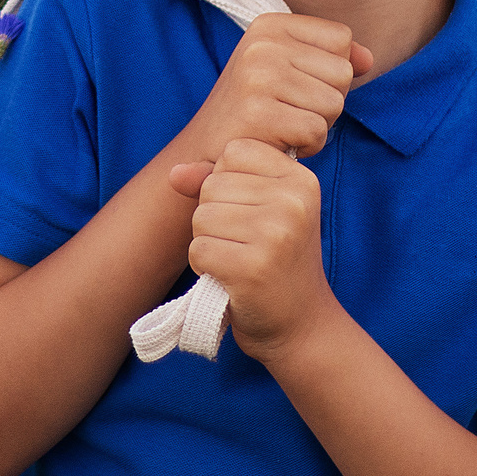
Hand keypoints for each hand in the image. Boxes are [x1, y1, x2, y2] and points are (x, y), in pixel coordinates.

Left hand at [168, 139, 337, 363]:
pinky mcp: (253, 268)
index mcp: (300, 179)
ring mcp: (276, 234)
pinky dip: (206, 267)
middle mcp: (293, 201)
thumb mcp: (260, 210)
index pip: (234, 151)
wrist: (301, 324)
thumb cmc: (277, 262)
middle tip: (248, 244)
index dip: (229, 183)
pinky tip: (232, 279)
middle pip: (212, 185)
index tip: (254, 214)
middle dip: (216, 217)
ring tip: (240, 260)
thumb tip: (175, 172)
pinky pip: (199, 250)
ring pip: (201, 217)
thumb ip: (217, 181)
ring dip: (209, 243)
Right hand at [175, 12, 369, 164]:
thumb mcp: (289, 71)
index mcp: (270, 25)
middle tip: (287, 112)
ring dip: (317, 126)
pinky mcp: (257, 113)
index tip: (294, 87)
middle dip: (326, 102)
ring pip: (334, 104)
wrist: (205, 150)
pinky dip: (305, 145)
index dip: (329, 72)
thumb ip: (332, 59)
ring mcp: (258, 76)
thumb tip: (368, 59)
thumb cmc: (255, 110)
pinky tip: (279, 143)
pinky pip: (316, 131)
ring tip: (282, 127)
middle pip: (343, 72)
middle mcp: (261, 44)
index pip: (341, 39)